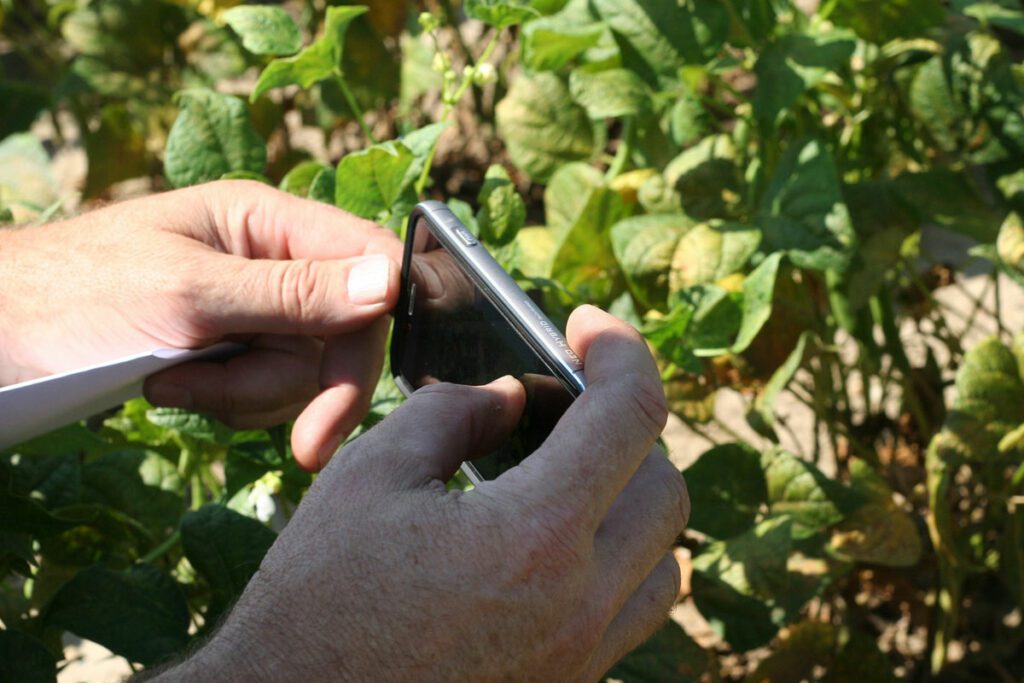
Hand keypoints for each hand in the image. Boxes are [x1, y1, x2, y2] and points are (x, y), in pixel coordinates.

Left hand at [0, 180, 401, 468]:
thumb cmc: (77, 292)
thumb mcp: (188, 294)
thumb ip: (293, 293)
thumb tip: (390, 284)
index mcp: (269, 219)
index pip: (369, 262)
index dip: (376, 326)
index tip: (350, 391)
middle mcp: (275, 260)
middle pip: (345, 333)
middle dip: (301, 386)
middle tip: (300, 448)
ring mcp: (257, 309)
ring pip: (305, 372)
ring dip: (245, 396)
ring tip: (173, 382)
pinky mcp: (235, 349)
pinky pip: (267, 392)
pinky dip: (224, 403)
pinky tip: (170, 388)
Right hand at [165, 306, 688, 682]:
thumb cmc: (317, 600)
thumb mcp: (370, 477)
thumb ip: (451, 415)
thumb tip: (510, 399)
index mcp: (536, 535)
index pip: (631, 416)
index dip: (621, 351)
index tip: (592, 328)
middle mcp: (580, 603)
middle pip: (666, 487)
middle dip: (629, 427)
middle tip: (573, 403)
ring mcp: (581, 656)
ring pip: (665, 559)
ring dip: (633, 501)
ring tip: (570, 474)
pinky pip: (632, 613)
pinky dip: (618, 562)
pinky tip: (554, 545)